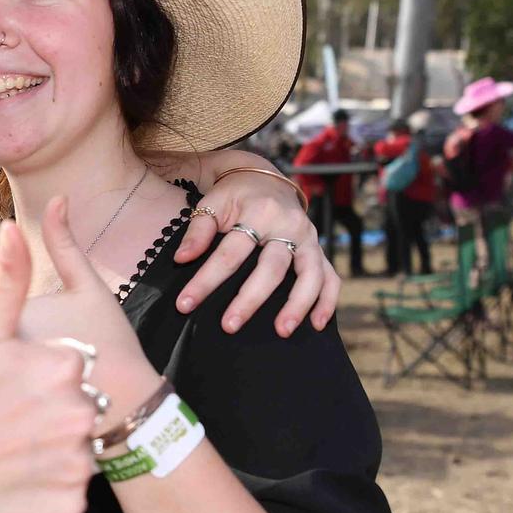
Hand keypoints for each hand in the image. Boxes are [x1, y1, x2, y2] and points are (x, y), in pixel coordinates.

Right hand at [0, 217, 97, 512]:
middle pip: (77, 409)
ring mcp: (75, 465)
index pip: (71, 368)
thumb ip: (8, 281)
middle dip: (47, 414)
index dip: (37, 378)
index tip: (4, 391)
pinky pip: (68, 493)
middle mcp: (79, 414)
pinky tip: (13, 482)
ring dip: (48, 452)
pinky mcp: (68, 506)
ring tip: (5, 452)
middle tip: (2, 423)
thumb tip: (12, 226)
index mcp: (64, 367)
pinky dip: (46, 490)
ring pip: (75, 451)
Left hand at [16, 197, 160, 428]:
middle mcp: (3, 347)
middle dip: (16, 339)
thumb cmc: (111, 341)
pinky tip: (39, 394)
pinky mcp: (5, 406)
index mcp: (17, 312)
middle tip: (60, 356)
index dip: (33, 317)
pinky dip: (10, 389)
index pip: (1, 303)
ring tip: (54, 375)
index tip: (64, 332)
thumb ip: (65, 244)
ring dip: (11, 364)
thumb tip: (57, 198)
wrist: (126, 405)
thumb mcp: (89, 287)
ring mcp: (2, 380)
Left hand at [174, 172, 339, 336]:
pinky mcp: (318, 250)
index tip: (185, 304)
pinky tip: (317, 326)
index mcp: (258, 212)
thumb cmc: (233, 196)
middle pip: (271, 268)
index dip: (206, 280)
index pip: (230, 253)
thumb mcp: (212, 203)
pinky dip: (327, 302)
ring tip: (282, 332)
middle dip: (249, 300)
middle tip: (229, 326)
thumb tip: (182, 259)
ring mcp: (309, 239)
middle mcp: (288, 225)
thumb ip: (198, 231)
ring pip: (309, 275)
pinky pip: (330, 278)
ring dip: (297, 305)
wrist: (264, 180)